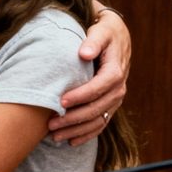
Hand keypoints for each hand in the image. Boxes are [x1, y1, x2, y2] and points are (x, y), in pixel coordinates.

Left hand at [49, 7, 129, 144]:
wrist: (117, 36)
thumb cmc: (104, 31)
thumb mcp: (101, 30)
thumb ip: (93, 41)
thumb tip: (85, 53)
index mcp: (116, 70)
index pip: (100, 87)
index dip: (82, 96)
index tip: (61, 101)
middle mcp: (119, 88)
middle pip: (97, 108)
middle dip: (74, 118)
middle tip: (51, 123)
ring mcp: (115, 99)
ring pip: (98, 120)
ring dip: (77, 130)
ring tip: (55, 136)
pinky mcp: (110, 104)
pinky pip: (100, 123)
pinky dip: (86, 134)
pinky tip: (71, 141)